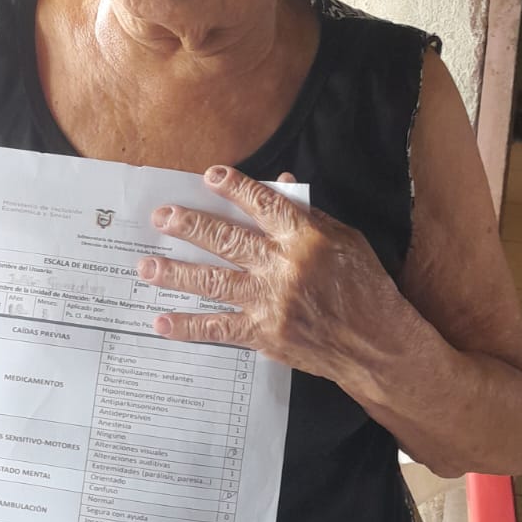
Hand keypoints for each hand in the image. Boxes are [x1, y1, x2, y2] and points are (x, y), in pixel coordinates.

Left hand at [137, 165, 402, 382]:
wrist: (375, 344)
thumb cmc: (363, 286)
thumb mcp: (345, 240)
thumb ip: (307, 214)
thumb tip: (278, 183)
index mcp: (305, 238)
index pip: (264, 204)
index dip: (235, 187)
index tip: (209, 176)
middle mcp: (283, 267)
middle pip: (226, 240)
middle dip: (189, 225)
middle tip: (160, 217)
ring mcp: (270, 302)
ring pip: (213, 281)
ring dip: (176, 273)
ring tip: (146, 266)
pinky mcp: (264, 334)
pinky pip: (218, 328)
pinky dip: (187, 326)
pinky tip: (160, 321)